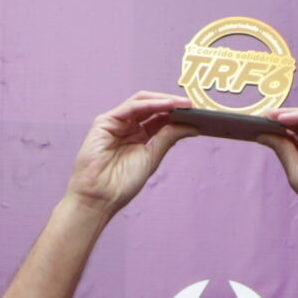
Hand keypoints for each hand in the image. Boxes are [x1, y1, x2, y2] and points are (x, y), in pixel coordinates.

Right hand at [65, 93, 195, 216]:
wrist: (100, 197)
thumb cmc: (121, 183)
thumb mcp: (152, 158)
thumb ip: (168, 138)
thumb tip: (191, 126)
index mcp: (138, 137)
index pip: (160, 118)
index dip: (177, 113)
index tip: (197, 113)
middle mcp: (127, 127)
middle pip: (152, 107)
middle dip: (173, 104)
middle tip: (193, 105)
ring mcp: (116, 122)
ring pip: (142, 102)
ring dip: (164, 100)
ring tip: (183, 104)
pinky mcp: (105, 121)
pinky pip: (131, 107)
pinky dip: (150, 104)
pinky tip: (167, 105)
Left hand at [259, 108, 297, 240]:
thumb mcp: (295, 172)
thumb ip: (283, 150)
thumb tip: (263, 134)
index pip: (290, 135)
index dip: (275, 127)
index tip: (257, 121)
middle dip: (280, 118)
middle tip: (263, 115)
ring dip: (289, 115)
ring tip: (272, 115)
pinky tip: (286, 118)